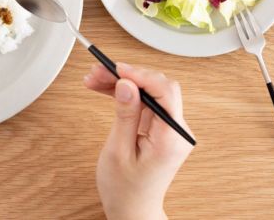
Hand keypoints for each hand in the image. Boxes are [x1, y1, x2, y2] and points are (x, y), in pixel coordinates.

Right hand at [84, 63, 193, 219]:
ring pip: (150, 92)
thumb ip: (125, 115)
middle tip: (97, 72)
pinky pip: (146, 103)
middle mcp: (177, 132)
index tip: (116, 68)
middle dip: (127, 75)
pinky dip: (127, 94)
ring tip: (95, 79)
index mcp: (171, 139)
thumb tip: (127, 84)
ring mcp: (171, 130)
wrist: (132, 210)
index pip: (165, 92)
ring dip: (123, 82)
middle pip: (157, 87)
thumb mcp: (118, 151)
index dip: (140, 74)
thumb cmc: (125, 189)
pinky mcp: (162, 129)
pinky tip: (106, 89)